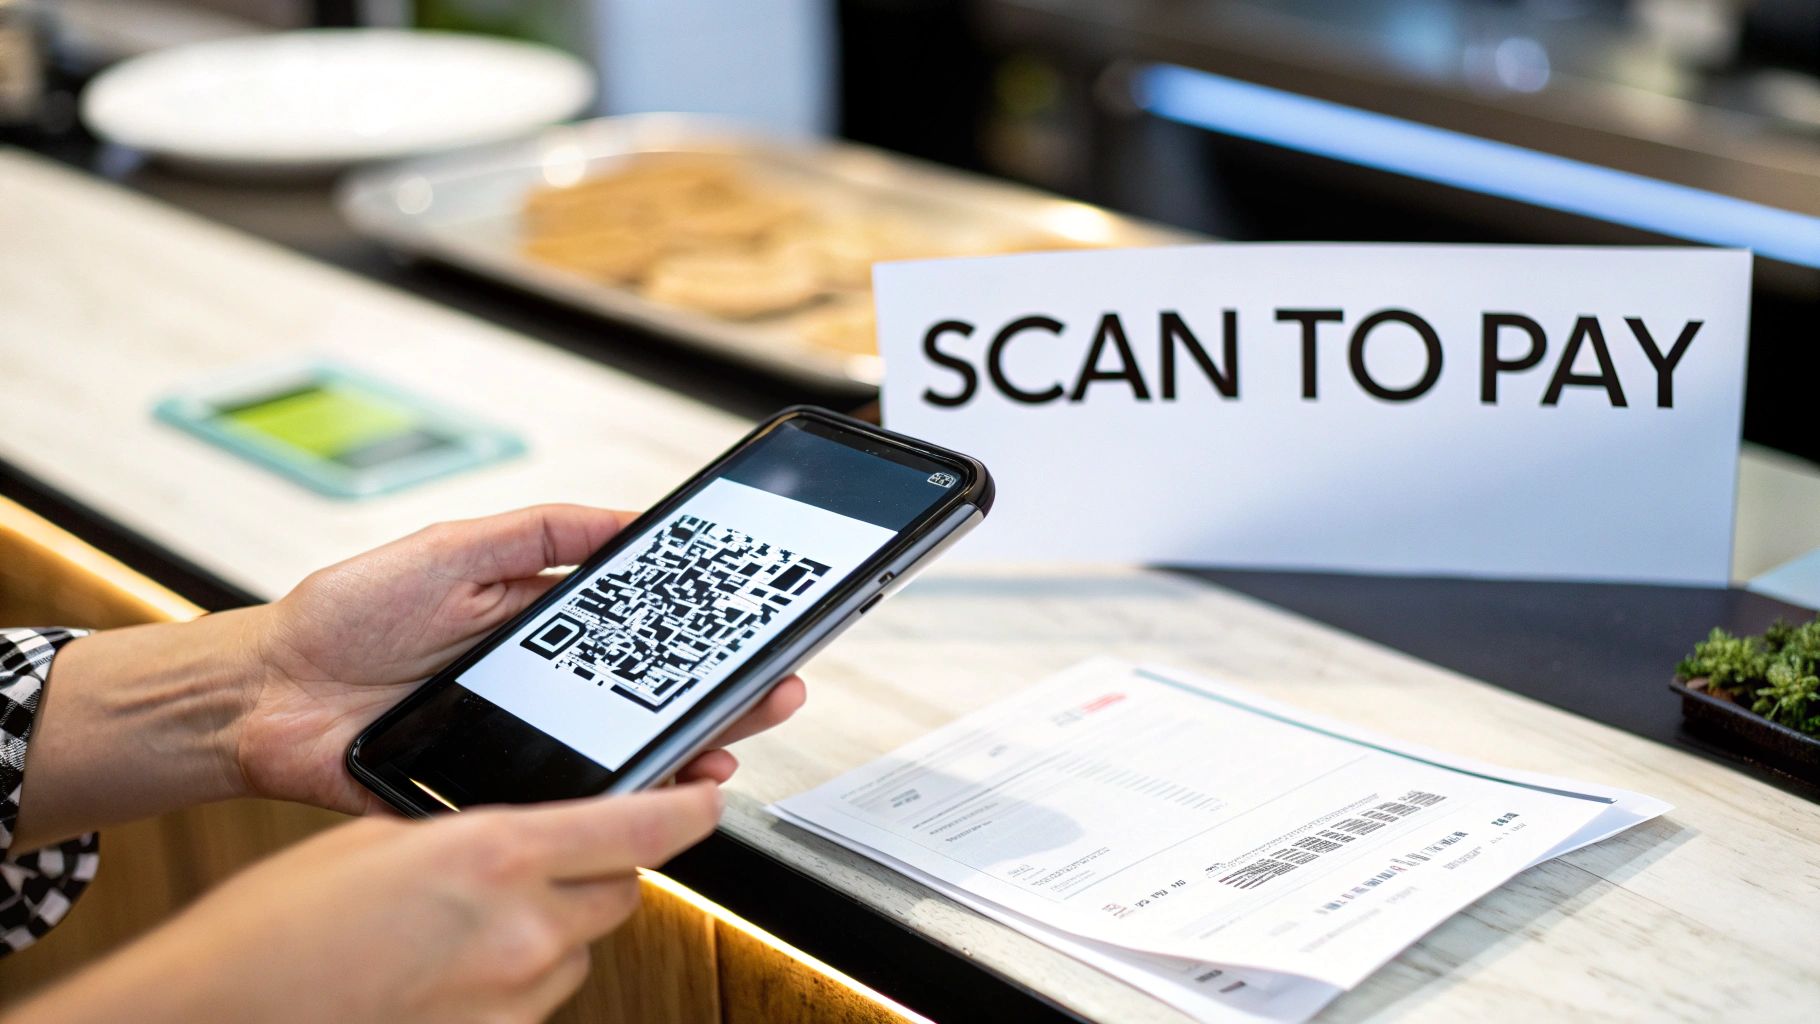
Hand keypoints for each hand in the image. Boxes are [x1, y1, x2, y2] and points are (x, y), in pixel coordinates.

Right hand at [9, 784, 721, 1023]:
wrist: (219, 1016)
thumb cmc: (276, 928)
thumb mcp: (385, 841)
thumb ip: (476, 833)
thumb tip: (525, 837)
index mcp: (497, 856)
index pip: (640, 826)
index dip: (687, 808)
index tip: (707, 795)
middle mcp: (523, 932)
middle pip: (619, 890)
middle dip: (597, 871)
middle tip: (545, 862)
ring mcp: (513, 1000)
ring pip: (580, 949)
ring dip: (554, 929)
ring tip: (472, 924)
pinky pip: (539, 1000)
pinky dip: (518, 980)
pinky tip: (455, 970)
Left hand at [240, 505, 805, 814]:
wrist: (266, 694)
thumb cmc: (347, 615)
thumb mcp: (452, 547)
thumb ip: (540, 531)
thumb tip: (630, 519)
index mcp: (542, 623)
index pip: (641, 625)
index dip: (699, 625)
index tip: (752, 619)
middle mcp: (545, 684)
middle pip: (651, 691)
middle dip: (723, 688)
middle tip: (776, 681)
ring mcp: (527, 739)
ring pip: (626, 750)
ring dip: (689, 746)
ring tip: (733, 735)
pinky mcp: (496, 789)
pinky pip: (570, 798)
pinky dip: (621, 798)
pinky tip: (662, 786)